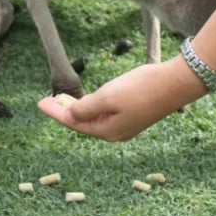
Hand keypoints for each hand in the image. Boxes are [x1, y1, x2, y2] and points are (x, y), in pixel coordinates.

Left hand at [37, 56, 207, 140]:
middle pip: (82, 123)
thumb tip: (70, 116)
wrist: (176, 83)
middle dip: (64, 112)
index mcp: (107, 131)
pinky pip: (105, 114)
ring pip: (94, 118)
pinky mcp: (135, 114)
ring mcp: (126, 125)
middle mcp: (116, 132)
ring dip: (78, 109)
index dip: (54, 112)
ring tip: (62, 100)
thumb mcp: (108, 97)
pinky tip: (88, 100)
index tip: (39, 103)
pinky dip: (92, 107)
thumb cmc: (141, 89)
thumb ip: (85, 108)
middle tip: (47, 101)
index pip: (73, 123)